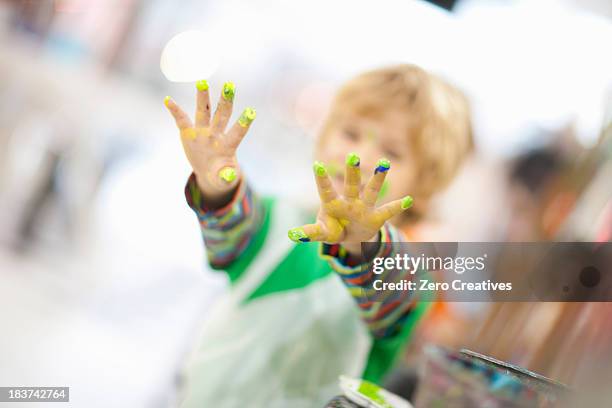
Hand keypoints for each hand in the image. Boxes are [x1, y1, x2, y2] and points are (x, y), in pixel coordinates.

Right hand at [164, 81, 255, 202]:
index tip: (251, 111)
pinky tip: (167, 100)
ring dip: (203, 97)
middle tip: (230, 86)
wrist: (208, 170)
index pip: (238, 132)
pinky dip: (174, 110)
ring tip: (202, 82)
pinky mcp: (189, 132)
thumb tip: (230, 177)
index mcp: (228, 145)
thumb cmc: (220, 174)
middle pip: (222, 115)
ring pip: (203, 111)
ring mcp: (203, 131)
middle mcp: (217, 134)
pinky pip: (181, 120)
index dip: (244, 123)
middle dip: (225, 101)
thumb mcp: (223, 178)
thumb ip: (226, 176)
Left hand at [288, 153, 412, 247]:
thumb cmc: (333, 229)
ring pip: (371, 192)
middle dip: (352, 172)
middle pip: (351, 185)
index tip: (317, 165)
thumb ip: (309, 232)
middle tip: (353, 156)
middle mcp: (349, 201)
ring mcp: (364, 207)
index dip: (322, 179)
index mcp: (333, 204)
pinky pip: (388, 211)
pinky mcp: (376, 217)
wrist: (351, 236)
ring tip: (384, 163)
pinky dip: (398, 206)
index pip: (326, 190)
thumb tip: (291, 235)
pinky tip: (408, 200)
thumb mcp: (322, 232)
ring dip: (378, 179)